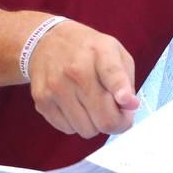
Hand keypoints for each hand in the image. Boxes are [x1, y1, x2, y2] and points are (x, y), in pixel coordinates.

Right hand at [27, 21, 138, 137]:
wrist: (45, 41)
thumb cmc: (86, 50)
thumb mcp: (114, 52)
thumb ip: (126, 80)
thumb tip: (130, 106)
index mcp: (100, 52)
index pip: (112, 74)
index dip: (121, 90)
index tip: (126, 100)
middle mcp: (76, 70)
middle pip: (105, 119)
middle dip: (117, 123)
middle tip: (116, 114)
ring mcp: (56, 87)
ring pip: (87, 130)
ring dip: (94, 123)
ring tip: (90, 104)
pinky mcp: (42, 101)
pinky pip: (68, 129)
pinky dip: (75, 123)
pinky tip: (74, 105)